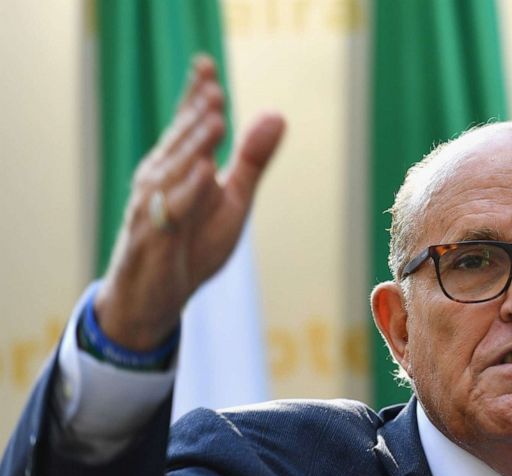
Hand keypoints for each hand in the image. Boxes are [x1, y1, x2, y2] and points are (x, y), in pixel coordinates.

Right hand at [95, 55, 284, 350]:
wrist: (155, 295)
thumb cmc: (192, 242)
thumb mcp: (233, 198)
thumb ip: (252, 160)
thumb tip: (277, 115)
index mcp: (179, 165)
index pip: (187, 124)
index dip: (196, 95)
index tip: (207, 64)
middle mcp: (160, 179)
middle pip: (181, 141)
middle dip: (199, 114)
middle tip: (216, 87)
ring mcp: (154, 207)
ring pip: (175, 170)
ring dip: (195, 143)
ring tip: (217, 117)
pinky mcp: (156, 237)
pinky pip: (173, 211)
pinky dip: (188, 192)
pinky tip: (205, 172)